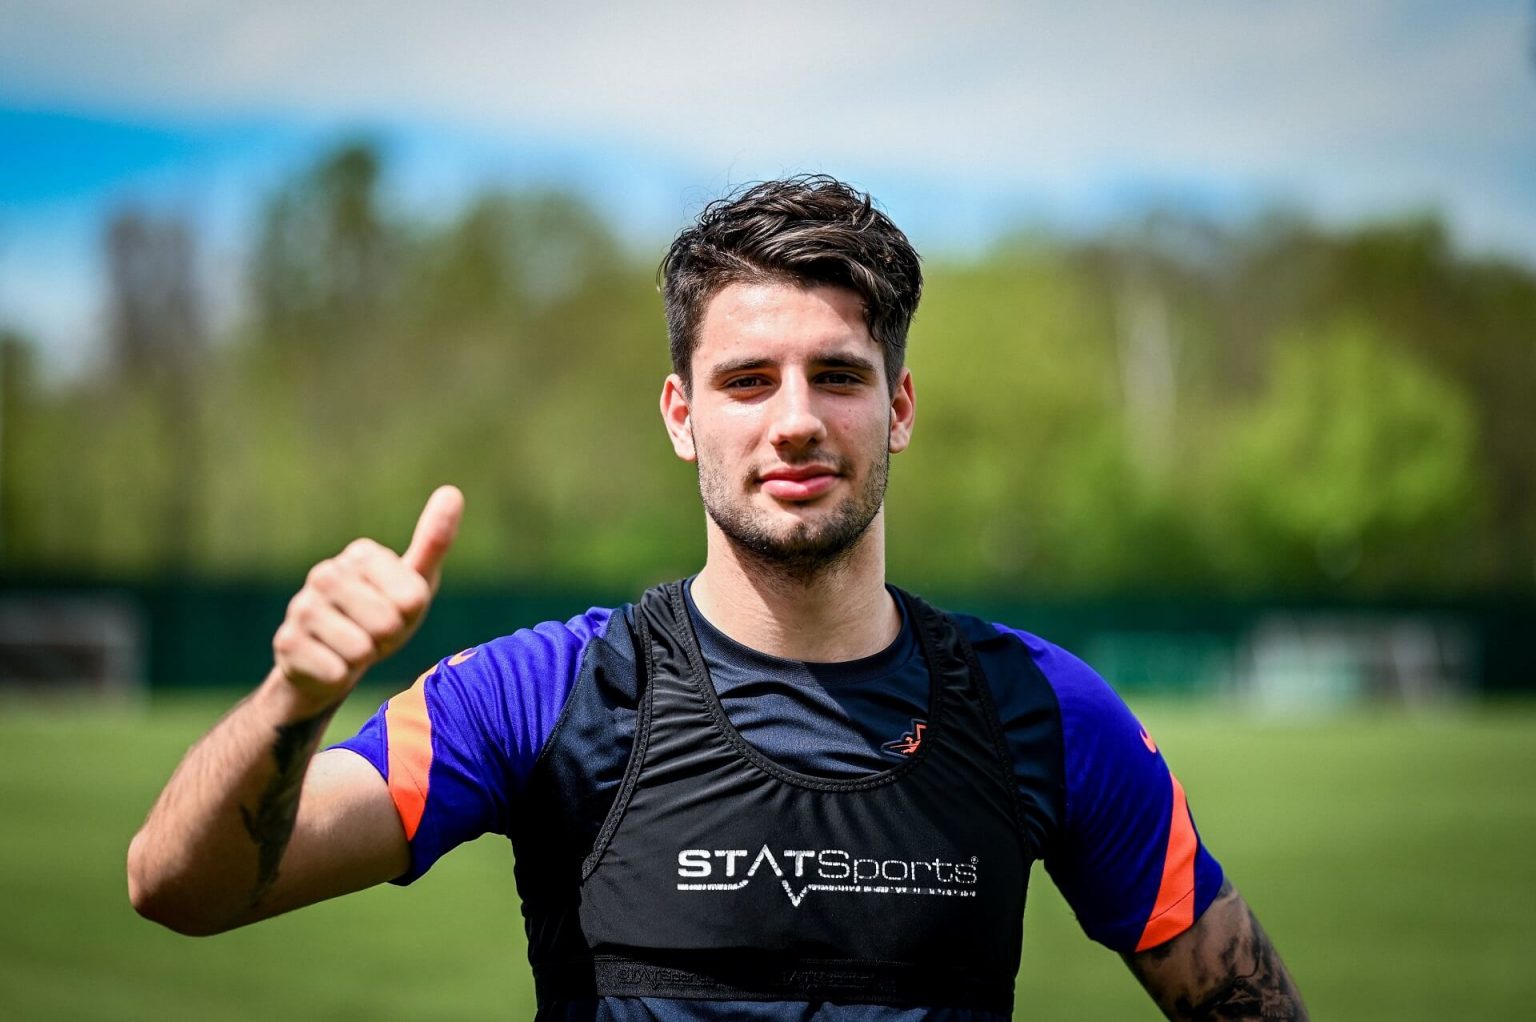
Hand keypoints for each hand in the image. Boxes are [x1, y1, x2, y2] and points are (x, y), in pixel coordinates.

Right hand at [273, 485, 463, 705]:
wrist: (330, 664)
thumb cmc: (382, 618)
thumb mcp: (414, 584)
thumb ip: (434, 542)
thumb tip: (452, 491)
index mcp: (361, 554)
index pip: (413, 597)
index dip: (409, 616)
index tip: (395, 612)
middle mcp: (326, 572)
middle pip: (387, 622)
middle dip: (387, 639)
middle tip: (374, 635)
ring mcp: (302, 606)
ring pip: (360, 649)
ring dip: (363, 659)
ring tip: (352, 648)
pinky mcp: (286, 643)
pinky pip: (335, 672)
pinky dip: (340, 677)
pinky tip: (328, 664)